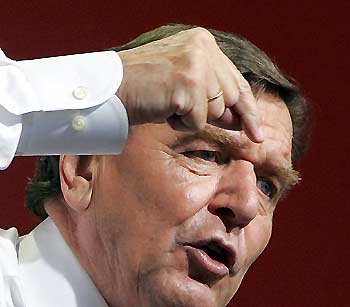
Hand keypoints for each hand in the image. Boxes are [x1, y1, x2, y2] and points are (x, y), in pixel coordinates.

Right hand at [116, 27, 263, 142]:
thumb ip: (212, 95)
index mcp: (203, 43)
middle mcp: (204, 48)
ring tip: (167, 104)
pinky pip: (198, 121)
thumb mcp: (183, 84)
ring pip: (215, 111)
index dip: (248, 110)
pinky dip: (181, 124)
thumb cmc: (144, 88)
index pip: (237, 81)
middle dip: (222, 117)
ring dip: (192, 117)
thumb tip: (239, 121)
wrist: (110, 88)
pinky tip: (163, 110)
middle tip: (195, 117)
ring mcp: (197, 65)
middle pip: (231, 97)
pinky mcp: (187, 85)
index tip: (257, 133)